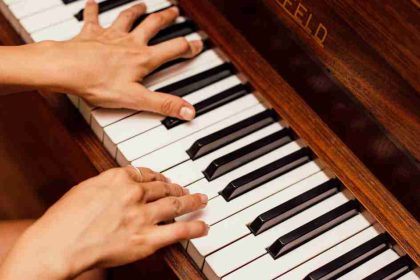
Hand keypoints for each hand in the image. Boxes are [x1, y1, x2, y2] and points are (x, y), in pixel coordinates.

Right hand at [0, 167, 207, 279]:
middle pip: (164, 187)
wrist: (58, 245)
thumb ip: (108, 185)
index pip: (146, 173)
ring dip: (192, 201)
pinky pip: (178, 231)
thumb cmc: (64, 220)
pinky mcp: (146, 239)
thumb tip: (119, 185)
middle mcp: (134, 193)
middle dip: (177, 187)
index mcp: (118, 178)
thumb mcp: (85, 189)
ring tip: (201, 200)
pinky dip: (195, 228)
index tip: (163, 179)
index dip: (158, 177)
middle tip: (185, 189)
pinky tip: (203, 226)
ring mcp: (143, 216)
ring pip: (176, 204)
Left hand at [6, 2, 202, 119]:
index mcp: (143, 58)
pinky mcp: (90, 33)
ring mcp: (110, 36)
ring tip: (144, 5)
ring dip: (137, 10)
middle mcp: (129, 42)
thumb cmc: (98, 83)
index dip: (188, 47)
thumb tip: (188, 111)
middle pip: (152, 25)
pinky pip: (92, 17)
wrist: (66, 69)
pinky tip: (93, 2)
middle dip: (165, 18)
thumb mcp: (136, 99)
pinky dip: (93, 9)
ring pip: (127, 18)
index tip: (197, 44)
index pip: (173, 49)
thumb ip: (163, 104)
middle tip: (174, 12)